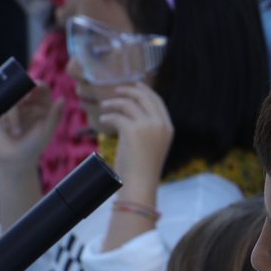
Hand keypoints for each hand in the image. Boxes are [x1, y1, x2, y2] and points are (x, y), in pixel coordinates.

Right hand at [0, 84, 63, 171]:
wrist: (15, 159)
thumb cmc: (34, 146)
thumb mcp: (46, 131)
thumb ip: (54, 116)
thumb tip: (62, 98)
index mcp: (42, 104)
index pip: (41, 86)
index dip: (37, 85)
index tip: (33, 91)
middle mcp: (28, 102)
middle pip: (24, 86)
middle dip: (23, 95)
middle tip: (24, 102)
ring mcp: (14, 106)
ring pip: (11, 97)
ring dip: (13, 114)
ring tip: (16, 132)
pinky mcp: (0, 111)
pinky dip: (3, 118)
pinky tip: (6, 130)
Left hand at [97, 82, 171, 199]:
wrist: (140, 185)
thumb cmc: (142, 170)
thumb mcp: (151, 146)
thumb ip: (147, 129)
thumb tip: (130, 113)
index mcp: (168, 127)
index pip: (157, 101)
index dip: (145, 91)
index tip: (135, 85)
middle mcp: (160, 124)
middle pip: (144, 97)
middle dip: (129, 90)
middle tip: (116, 90)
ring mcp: (148, 126)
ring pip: (128, 104)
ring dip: (114, 103)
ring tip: (104, 107)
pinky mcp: (133, 131)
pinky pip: (117, 116)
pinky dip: (108, 117)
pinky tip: (103, 120)